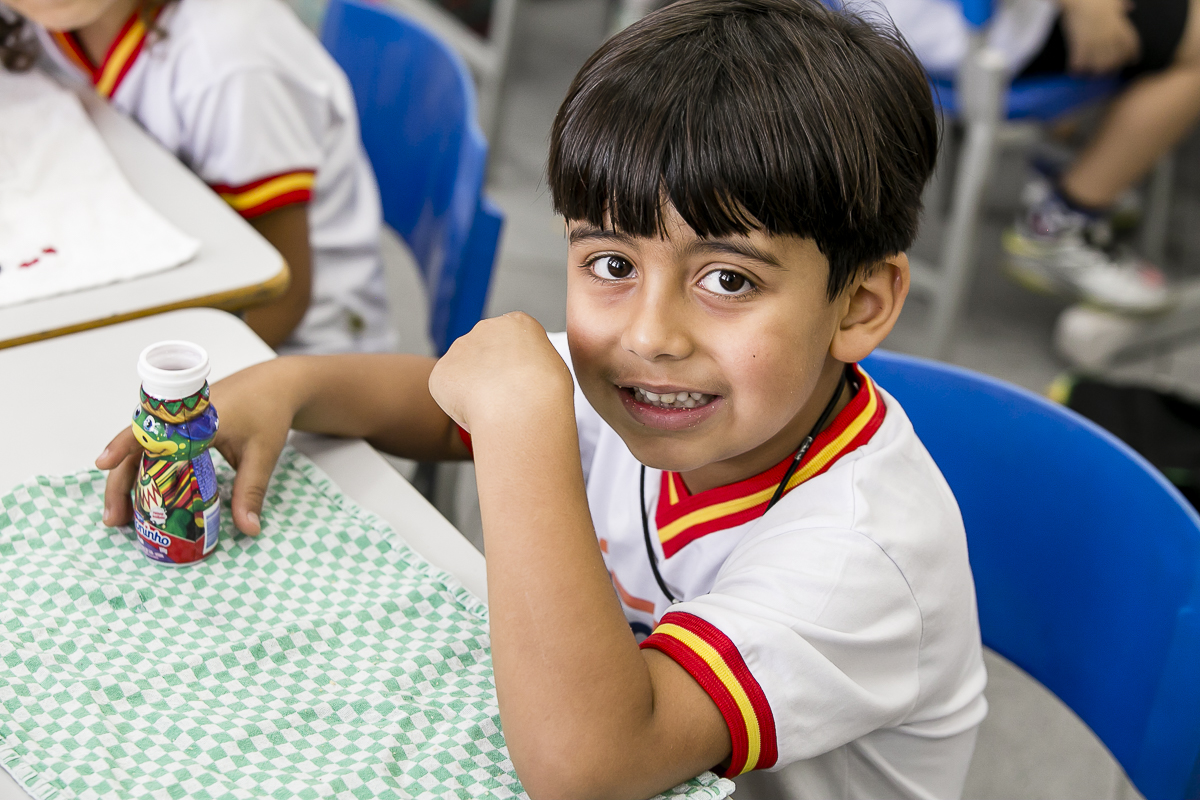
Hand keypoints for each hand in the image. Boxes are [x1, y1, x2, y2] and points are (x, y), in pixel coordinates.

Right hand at [95, 359, 301, 535]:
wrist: (277, 384)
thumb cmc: (269, 412)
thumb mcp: (263, 454)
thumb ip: (251, 491)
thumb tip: (249, 530)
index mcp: (195, 417)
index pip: (151, 431)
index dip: (123, 446)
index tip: (102, 463)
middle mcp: (178, 417)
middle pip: (136, 447)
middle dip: (120, 483)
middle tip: (114, 520)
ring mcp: (176, 422)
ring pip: (141, 451)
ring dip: (128, 481)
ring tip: (121, 517)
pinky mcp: (180, 429)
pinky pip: (154, 451)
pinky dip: (145, 473)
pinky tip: (142, 500)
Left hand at [428, 312, 573, 434]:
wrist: (522, 408)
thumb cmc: (546, 392)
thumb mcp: (553, 367)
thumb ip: (533, 363)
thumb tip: (524, 376)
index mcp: (517, 323)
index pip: (510, 339)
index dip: (515, 364)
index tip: (520, 382)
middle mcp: (485, 328)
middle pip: (483, 350)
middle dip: (490, 373)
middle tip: (504, 399)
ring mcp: (460, 348)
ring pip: (463, 371)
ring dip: (473, 388)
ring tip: (492, 409)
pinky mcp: (441, 371)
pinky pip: (447, 390)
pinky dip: (457, 404)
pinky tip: (476, 413)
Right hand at [1060, 0, 1139, 74]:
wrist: (1079, 0)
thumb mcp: (1114, 0)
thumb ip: (1122, 6)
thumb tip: (1129, 7)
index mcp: (1120, 27)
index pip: (1131, 47)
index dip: (1132, 56)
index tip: (1131, 61)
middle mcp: (1110, 37)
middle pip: (1115, 60)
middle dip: (1112, 67)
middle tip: (1107, 71)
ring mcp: (1095, 42)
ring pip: (1099, 65)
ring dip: (1095, 70)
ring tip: (1090, 72)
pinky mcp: (1079, 45)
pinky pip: (1079, 62)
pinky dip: (1076, 68)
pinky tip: (1074, 71)